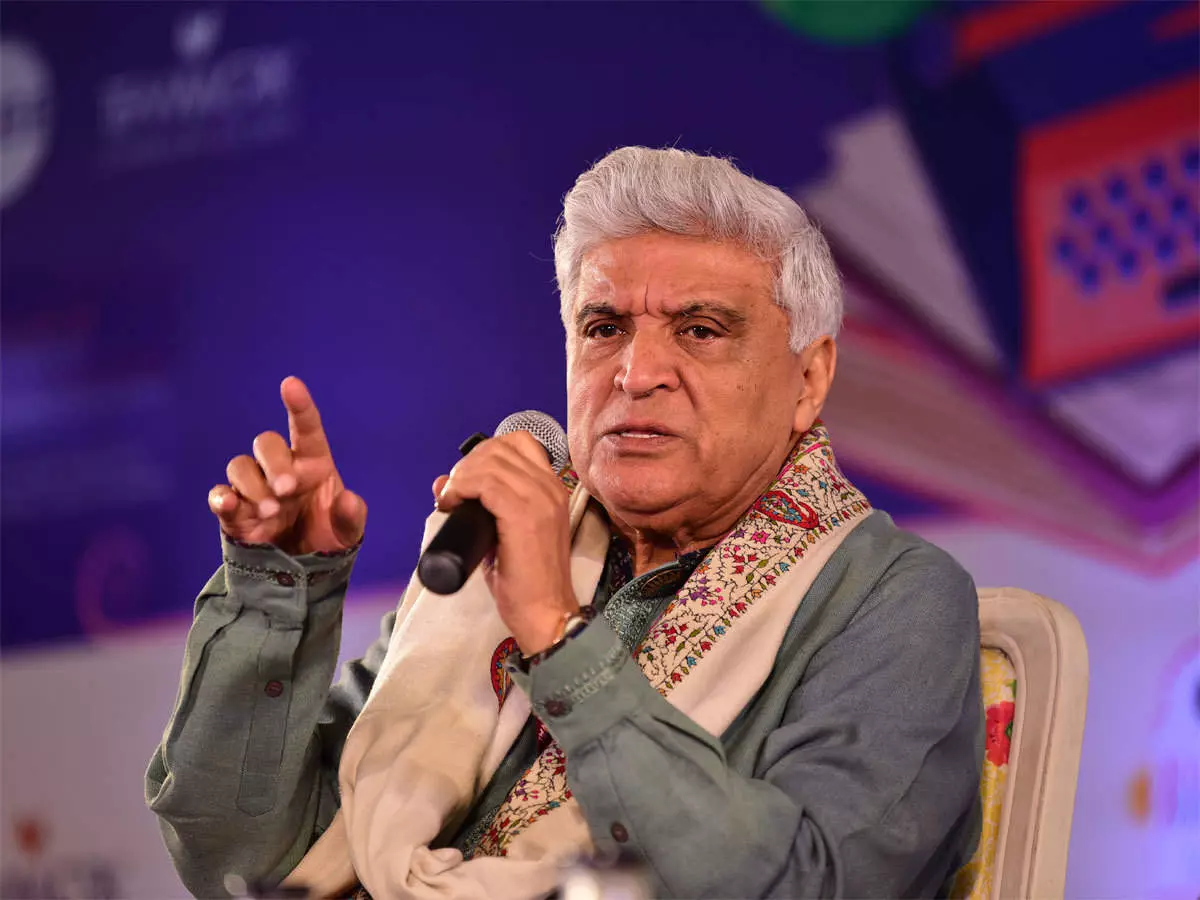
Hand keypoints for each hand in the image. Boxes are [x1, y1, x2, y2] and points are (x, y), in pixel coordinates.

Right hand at [208, 376, 366, 554]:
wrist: (302, 570)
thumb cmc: (327, 537)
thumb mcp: (348, 532)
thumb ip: (351, 516)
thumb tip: (349, 500)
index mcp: (313, 462)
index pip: (306, 427)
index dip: (299, 405)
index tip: (290, 384)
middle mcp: (281, 468)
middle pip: (267, 443)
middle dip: (275, 463)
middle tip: (286, 490)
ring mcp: (255, 488)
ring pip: (240, 466)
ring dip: (252, 485)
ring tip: (270, 512)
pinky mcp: (234, 512)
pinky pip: (219, 495)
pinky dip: (221, 498)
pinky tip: (229, 506)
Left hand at [433, 432, 578, 654]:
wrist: (545, 612)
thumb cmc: (526, 582)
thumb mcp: (503, 535)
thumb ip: (482, 508)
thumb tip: (445, 485)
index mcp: (552, 489)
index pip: (519, 442)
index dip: (486, 453)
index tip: (468, 479)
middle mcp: (551, 487)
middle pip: (501, 447)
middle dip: (468, 464)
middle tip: (454, 493)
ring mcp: (541, 499)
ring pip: (491, 461)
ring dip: (462, 476)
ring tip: (450, 500)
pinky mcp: (524, 515)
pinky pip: (486, 482)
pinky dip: (462, 488)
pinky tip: (452, 505)